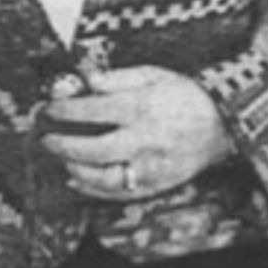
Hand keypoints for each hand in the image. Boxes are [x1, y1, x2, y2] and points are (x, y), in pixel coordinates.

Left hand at [40, 66, 232, 202]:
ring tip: (59, 157)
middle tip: (45, 138)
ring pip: (102, 177)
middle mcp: (144, 140)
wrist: (222, 123)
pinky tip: (77, 178)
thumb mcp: (153, 74)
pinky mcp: (157, 184)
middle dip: (61, 144)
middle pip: (91, 148)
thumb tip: (85, 78)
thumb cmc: (184, 94)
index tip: (48, 108)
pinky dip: (93, 188)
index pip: (90, 110)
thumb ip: (117, 77)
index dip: (63, 110)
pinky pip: (119, 192)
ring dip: (74, 169)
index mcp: (140, 107)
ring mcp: (150, 166)